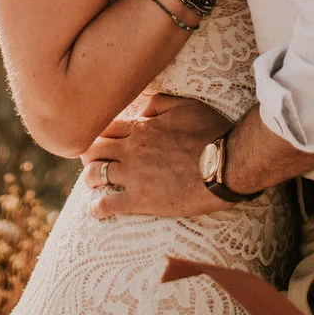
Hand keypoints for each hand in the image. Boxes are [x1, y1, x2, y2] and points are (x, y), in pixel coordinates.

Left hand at [81, 94, 231, 219]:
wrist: (224, 165)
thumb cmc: (211, 133)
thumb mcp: (186, 106)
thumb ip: (159, 103)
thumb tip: (142, 110)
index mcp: (141, 128)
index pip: (106, 128)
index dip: (98, 134)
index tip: (98, 141)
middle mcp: (131, 150)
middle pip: (95, 150)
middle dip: (89, 155)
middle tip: (90, 161)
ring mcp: (134, 176)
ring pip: (96, 175)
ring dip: (90, 178)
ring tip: (92, 184)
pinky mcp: (141, 200)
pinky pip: (109, 205)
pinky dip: (98, 208)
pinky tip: (96, 211)